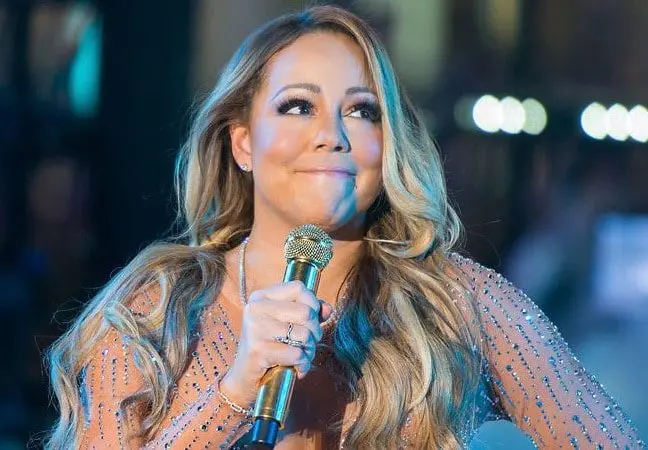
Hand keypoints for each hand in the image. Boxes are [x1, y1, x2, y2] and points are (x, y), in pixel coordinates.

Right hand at [220, 280, 333, 406]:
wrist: (244, 376)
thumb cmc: (269, 346)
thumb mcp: (287, 323)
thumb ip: (309, 312)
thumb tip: (328, 309)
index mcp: (261, 297)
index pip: (298, 288)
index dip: (312, 303)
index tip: (311, 319)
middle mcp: (256, 309)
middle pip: (305, 312)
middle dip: (315, 331)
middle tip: (308, 342)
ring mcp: (255, 329)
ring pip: (304, 334)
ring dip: (310, 350)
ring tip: (301, 356)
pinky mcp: (258, 350)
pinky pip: (297, 354)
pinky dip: (303, 364)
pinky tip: (297, 368)